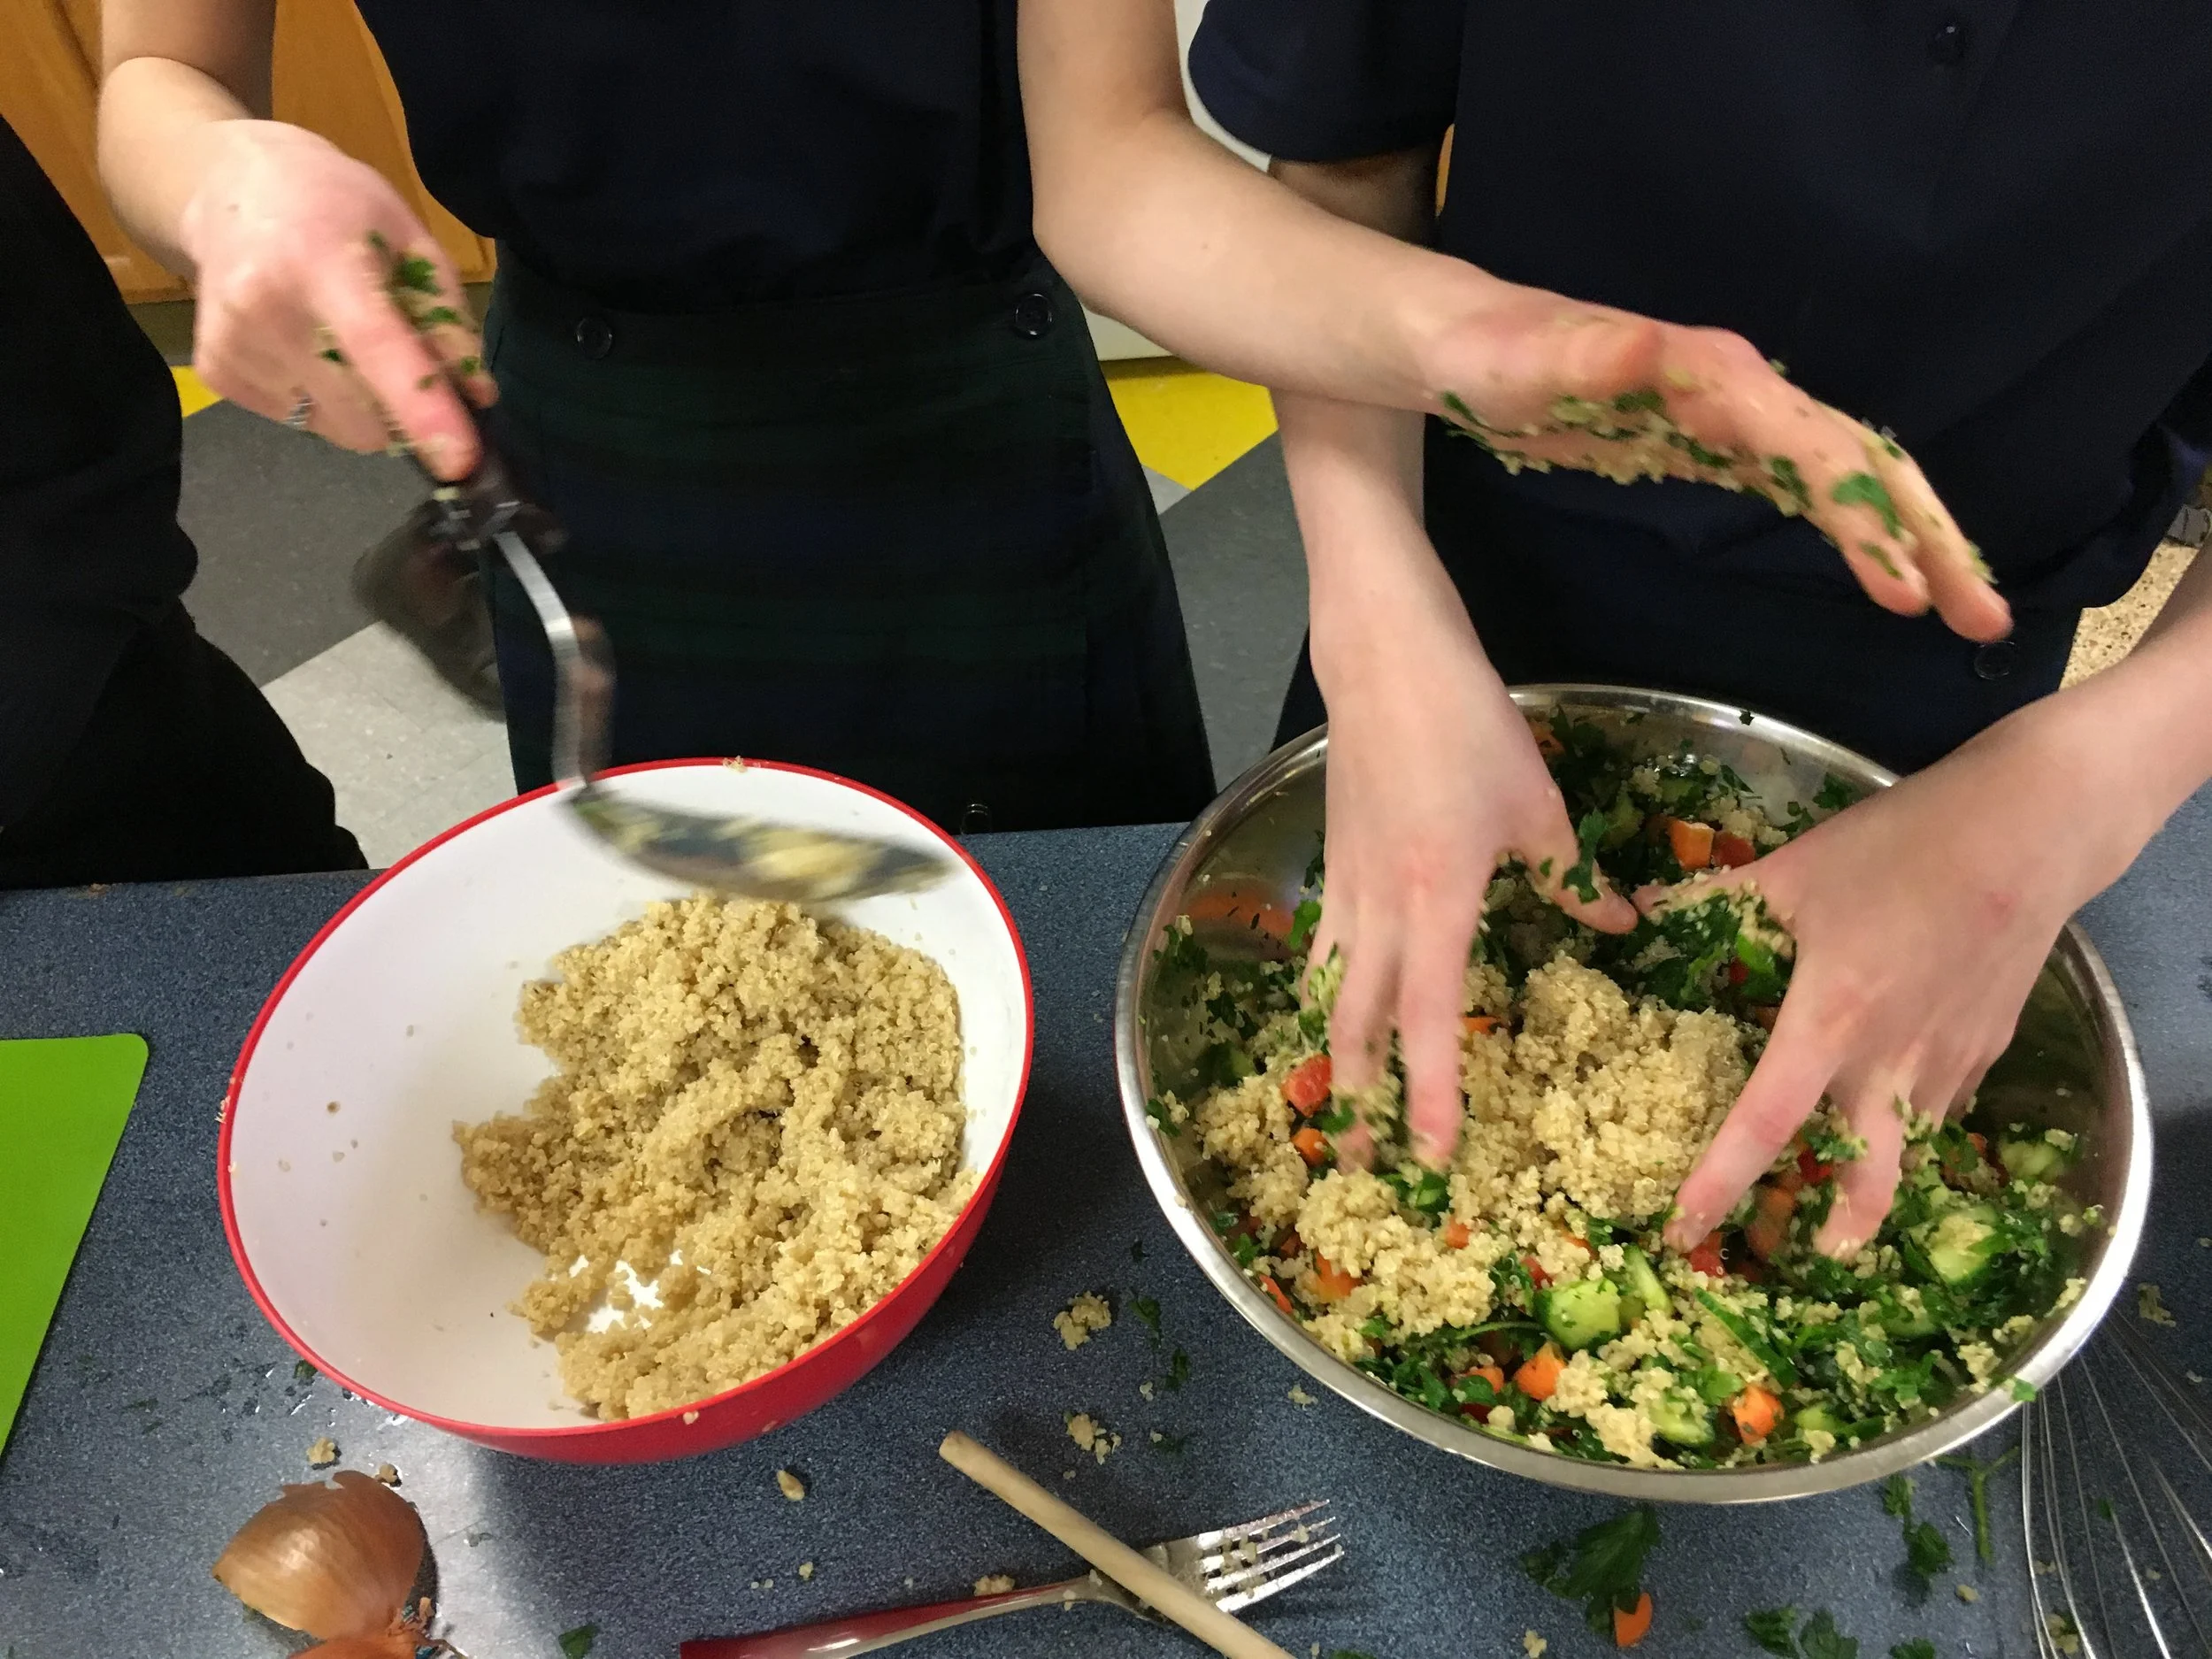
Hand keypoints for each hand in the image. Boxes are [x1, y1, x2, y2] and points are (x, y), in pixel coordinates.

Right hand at [178, 121, 491, 476]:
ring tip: (342, 340)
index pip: (375, 347)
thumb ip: (447, 317)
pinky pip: (299, 420)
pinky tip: (306, 346)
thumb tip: (477, 397)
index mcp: (320, 263)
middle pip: (362, 411)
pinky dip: (321, 400)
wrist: (232, 188)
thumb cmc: (336, 207)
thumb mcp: (410, 239)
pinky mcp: (215, 372)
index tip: (461, 461)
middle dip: (401, 408)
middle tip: (399, 358)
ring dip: (361, 405)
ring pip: (335, 427)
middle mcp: (264, 307)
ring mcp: (232, 344)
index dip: (422, 409)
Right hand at [1313, 559, 1636, 1168]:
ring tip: (1339, 1107)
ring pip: (1331, 992)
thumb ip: (1572, 877)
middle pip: (1359, 1025)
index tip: (1436, 1154)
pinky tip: (1338, 1010)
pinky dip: (1328, 993)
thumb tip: (1621, 927)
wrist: (1384, 661)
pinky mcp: (1334, 864)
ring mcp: (1348, 887)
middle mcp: (1382, 909)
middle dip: (1361, 1102)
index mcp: (1438, 901)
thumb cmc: (1466, 724)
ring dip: (1334, 1057)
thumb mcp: (1536, 803)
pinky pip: (1327, 948)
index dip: (1431, 1092)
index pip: (1431, 1019)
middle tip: (1363, 1165)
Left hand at [1418, 280, 2010, 644]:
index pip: (1814, 447)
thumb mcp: (1519, 361)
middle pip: (1856, 460)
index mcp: (1706, 375)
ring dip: (1906, 539)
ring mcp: (1728, 418)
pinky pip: (1804, 488)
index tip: (1902, 587)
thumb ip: (1589, 357)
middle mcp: (1734, 390)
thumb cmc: (1481, 351)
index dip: (1864, 516)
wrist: (1453, 339)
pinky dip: (1854, 529)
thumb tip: (1661, 348)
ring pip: (1844, 477)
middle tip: (1979, 616)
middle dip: (1924, 535)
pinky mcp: (1710, 445)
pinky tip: (1887, 576)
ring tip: (1958, 611)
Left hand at [1660, 695, 2146, 1256]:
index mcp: (1831, 1021)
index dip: (1720, 1181)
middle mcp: (1893, 1059)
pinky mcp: (1990, 1043)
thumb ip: (1715, 903)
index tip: (1685, 1226)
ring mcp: (1951, 1057)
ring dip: (1881, 1169)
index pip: (1765, 1122)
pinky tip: (1897, 1098)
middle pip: (1870, 1174)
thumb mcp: (1792, 869)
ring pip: (1911, 1140)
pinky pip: (1946, 1100)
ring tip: (1848, 1186)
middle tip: (1810, 1253)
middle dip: (1842, 1226)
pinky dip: (1917, 1113)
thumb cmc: (1901, 845)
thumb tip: (1645, 915)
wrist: (2030, 830)